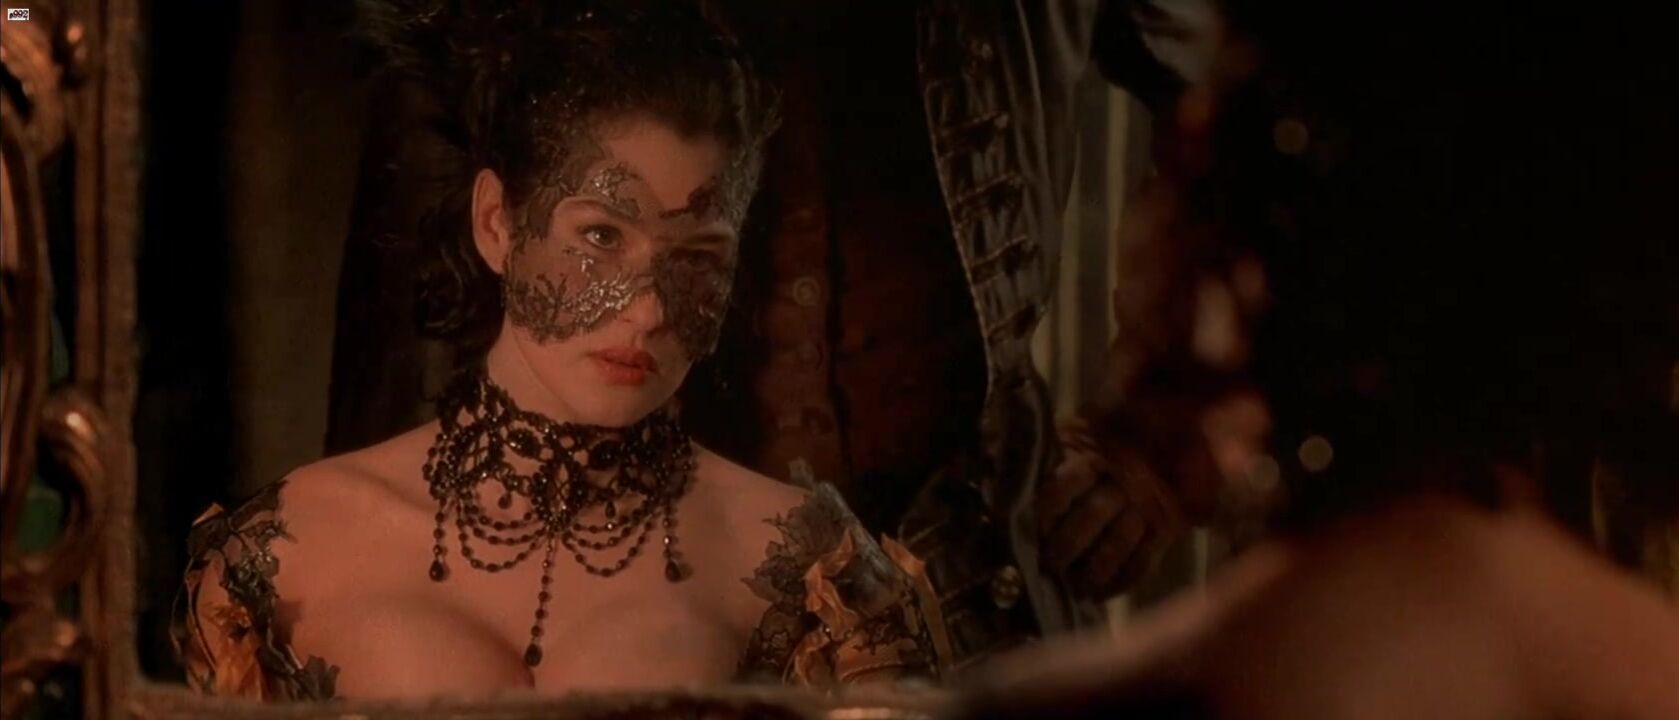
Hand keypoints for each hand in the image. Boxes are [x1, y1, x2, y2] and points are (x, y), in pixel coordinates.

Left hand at [1036, 417, 1186, 600]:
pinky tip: (1096, 595)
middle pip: (1091, 517)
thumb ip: (1049, 451)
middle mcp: (1123, 481)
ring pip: (1116, 546)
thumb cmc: (1106, 439)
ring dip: (1090, 572)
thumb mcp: (1077, 432)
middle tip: (1044, 565)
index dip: (1046, 509)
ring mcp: (1146, 507)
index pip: (1067, 483)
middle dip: (1064, 546)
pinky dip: (1118, 584)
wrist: (1171, 440)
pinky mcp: (1165, 529)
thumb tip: (1001, 467)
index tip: (1027, 529)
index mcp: (1095, 454)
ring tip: (1068, 586)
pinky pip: (1142, 563)